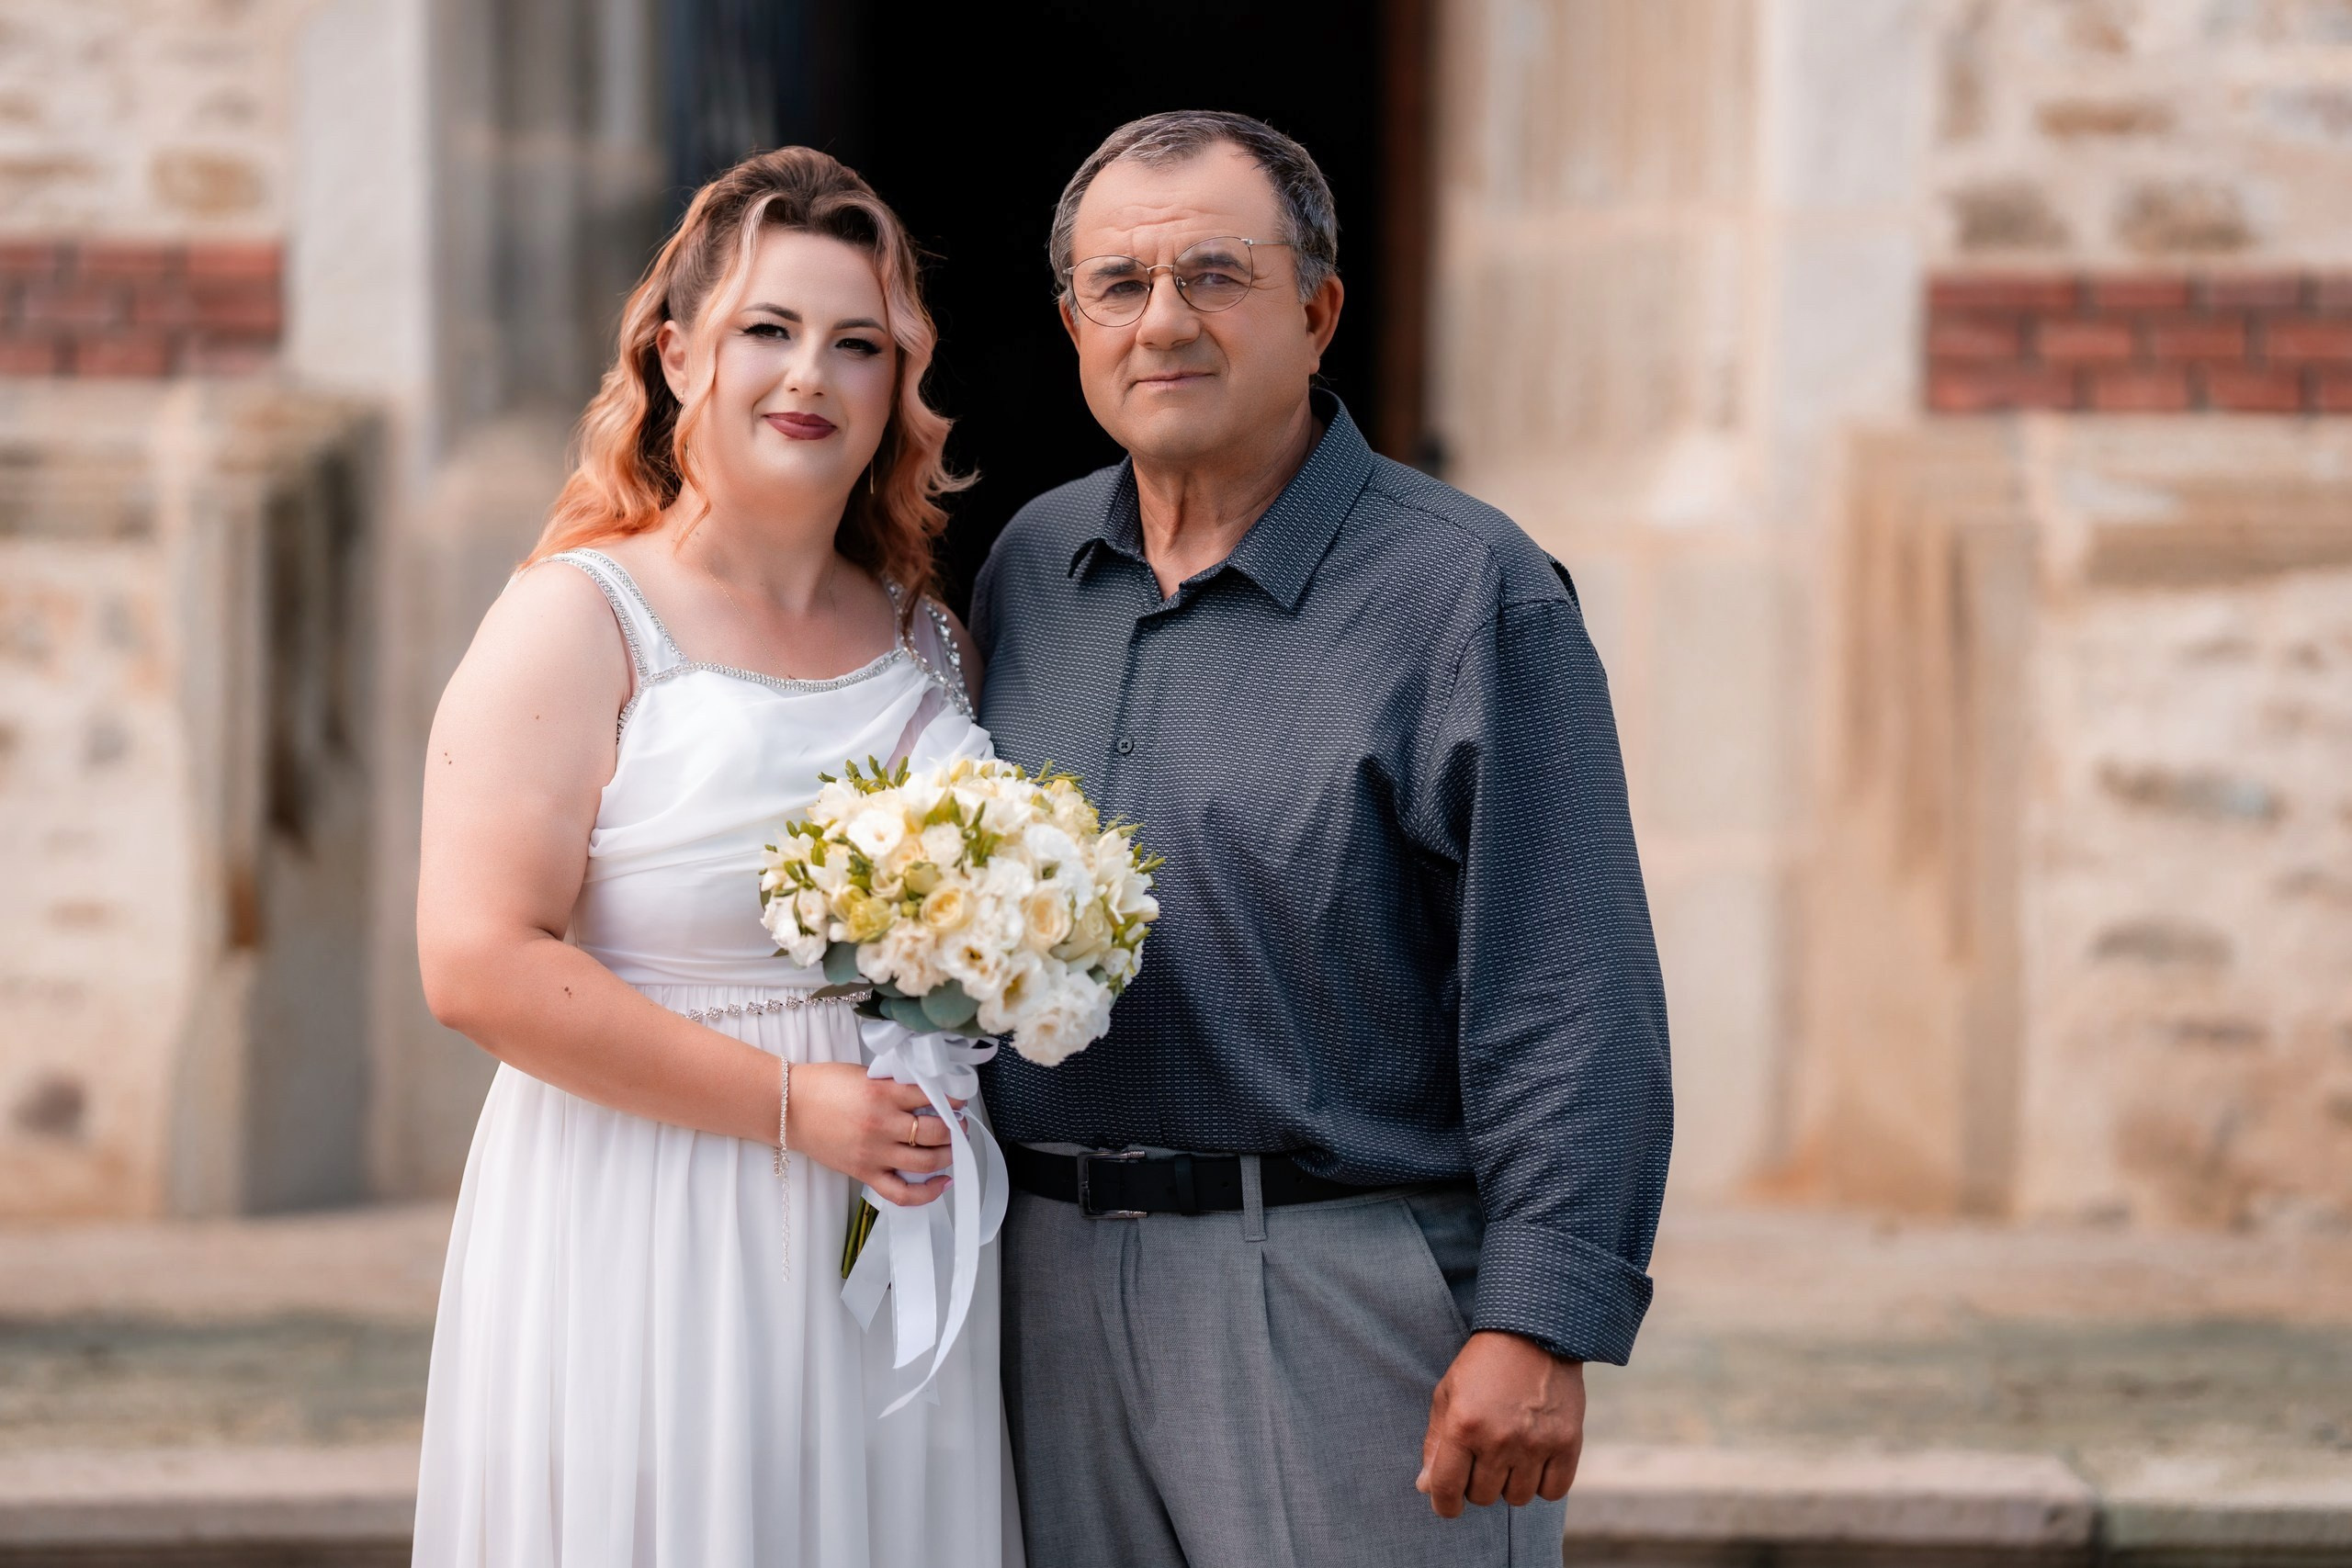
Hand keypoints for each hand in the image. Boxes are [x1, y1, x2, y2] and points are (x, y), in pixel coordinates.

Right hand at [784, 1062, 963, 1206]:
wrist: (787, 1107)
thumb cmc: (822, 1086)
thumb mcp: (864, 1075)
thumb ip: (894, 1085)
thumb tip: (926, 1092)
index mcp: (882, 1094)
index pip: (931, 1097)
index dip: (953, 1099)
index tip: (960, 1100)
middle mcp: (881, 1125)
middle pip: (935, 1132)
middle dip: (955, 1129)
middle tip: (959, 1125)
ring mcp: (873, 1153)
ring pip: (925, 1162)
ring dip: (948, 1155)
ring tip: (953, 1148)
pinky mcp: (864, 1172)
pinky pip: (901, 1193)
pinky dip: (926, 1193)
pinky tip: (942, 1183)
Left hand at [1416, 1331, 1583, 1516]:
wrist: (1535, 1332)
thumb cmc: (1483, 1365)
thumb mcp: (1447, 1393)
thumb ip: (1435, 1443)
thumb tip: (1427, 1488)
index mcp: (1463, 1425)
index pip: (1446, 1488)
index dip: (1444, 1504)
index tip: (1447, 1504)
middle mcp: (1499, 1440)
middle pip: (1482, 1497)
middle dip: (1476, 1485)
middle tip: (1482, 1459)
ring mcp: (1536, 1444)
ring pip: (1517, 1498)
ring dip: (1509, 1484)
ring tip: (1510, 1456)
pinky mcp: (1567, 1443)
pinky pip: (1552, 1492)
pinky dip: (1542, 1484)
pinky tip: (1535, 1462)